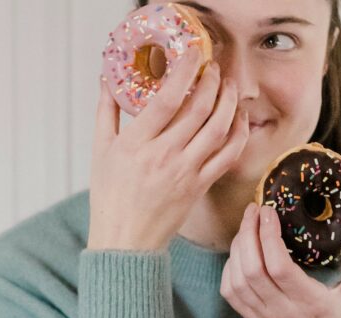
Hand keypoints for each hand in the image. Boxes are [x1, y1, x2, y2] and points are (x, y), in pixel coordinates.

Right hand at [88, 49, 249, 250]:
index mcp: (136, 144)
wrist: (125, 241)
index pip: (167, 100)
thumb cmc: (110, 197)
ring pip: (218, 129)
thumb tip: (106, 80)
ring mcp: (185, 172)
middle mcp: (163, 156)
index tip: (194, 53)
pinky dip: (239, 134)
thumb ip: (106, 112)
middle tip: (214, 67)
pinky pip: (228, 156)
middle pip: (199, 109)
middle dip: (213, 81)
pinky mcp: (199, 187)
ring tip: (229, 86)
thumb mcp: (100, 151)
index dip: (185, 71)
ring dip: (230, 102)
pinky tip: (239, 119)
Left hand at [220, 203, 340, 317]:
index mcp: (310, 302)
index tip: (268, 210)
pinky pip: (231, 293)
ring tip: (247, 227)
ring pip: (236, 280)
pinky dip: (229, 269)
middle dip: (247, 234)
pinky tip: (240, 253)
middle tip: (254, 210)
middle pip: (251, 269)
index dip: (268, 235)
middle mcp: (283, 311)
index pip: (278, 266)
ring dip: (237, 249)